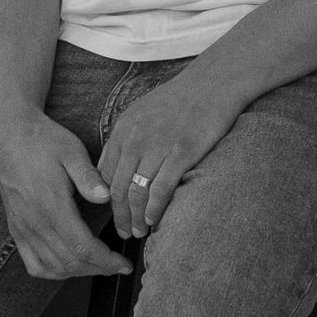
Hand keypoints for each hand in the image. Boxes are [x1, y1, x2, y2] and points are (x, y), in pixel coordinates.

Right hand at [0, 110, 131, 280]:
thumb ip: (89, 177)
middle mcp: (34, 222)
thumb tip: (107, 197)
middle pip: (70, 262)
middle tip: (119, 266)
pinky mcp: (16, 228)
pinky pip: (33, 263)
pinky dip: (53, 272)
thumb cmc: (44, 141)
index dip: (106, 261)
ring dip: (79, 272)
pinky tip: (69, 267)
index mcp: (51, 205)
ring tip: (100, 266)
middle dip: (99, 269)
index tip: (124, 264)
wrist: (9, 135)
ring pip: (52, 267)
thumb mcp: (71, 151)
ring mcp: (22, 228)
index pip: (82, 247)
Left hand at [97, 70, 244, 238]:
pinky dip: (154, 209)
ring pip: (136, 193)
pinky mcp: (180, 153)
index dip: (106, 200)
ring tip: (140, 232)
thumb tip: (113, 166)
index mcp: (122, 130)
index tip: (113, 215)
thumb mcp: (140, 112)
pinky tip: (154, 220)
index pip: (104, 174)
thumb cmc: (179, 99)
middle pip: (117, 188)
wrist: (212, 84)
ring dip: (136, 218)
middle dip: (119, 216)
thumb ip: (125, 138)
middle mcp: (135, 140)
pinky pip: (160, 189)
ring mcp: (157, 147)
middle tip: (124, 232)